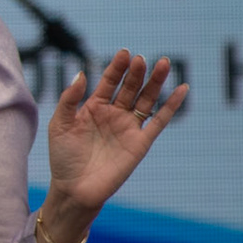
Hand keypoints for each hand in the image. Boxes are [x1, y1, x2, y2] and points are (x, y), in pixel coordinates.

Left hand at [47, 50, 186, 216]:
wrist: (75, 188)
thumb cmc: (63, 157)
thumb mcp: (60, 124)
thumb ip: (69, 99)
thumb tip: (82, 73)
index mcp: (93, 107)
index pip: (108, 82)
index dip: (116, 68)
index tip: (124, 53)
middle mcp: (113, 114)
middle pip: (129, 87)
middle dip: (136, 72)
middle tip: (141, 58)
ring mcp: (128, 127)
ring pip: (146, 99)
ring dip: (155, 82)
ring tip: (164, 63)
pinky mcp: (141, 142)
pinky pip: (160, 121)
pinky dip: (172, 105)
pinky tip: (182, 89)